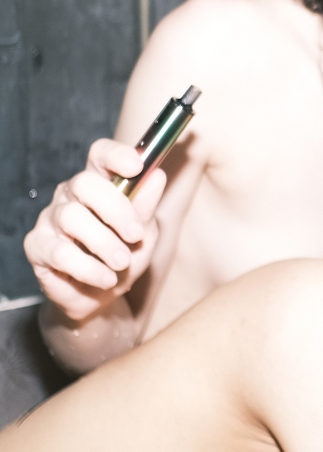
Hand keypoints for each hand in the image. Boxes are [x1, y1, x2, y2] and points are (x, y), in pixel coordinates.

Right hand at [24, 139, 166, 321]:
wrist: (101, 296)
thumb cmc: (123, 257)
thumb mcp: (144, 234)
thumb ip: (146, 207)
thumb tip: (157, 176)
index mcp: (99, 183)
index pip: (100, 154)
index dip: (116, 155)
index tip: (137, 167)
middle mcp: (70, 195)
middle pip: (85, 183)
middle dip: (115, 209)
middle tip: (135, 235)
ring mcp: (51, 218)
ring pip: (72, 217)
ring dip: (104, 243)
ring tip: (122, 263)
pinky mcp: (37, 246)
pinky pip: (60, 252)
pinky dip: (89, 268)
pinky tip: (106, 278)